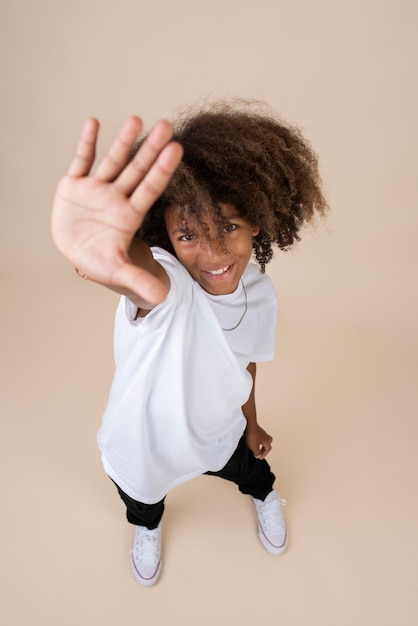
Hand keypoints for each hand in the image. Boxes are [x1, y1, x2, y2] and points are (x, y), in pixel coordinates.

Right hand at [51, 116, 182, 301]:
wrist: (77, 252)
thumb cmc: (101, 260)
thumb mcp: (118, 271)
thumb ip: (139, 279)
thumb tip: (162, 298)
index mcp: (129, 214)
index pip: (150, 188)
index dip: (162, 170)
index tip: (177, 149)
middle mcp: (116, 197)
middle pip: (136, 170)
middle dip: (150, 149)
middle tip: (167, 125)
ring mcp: (96, 189)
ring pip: (113, 162)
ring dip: (123, 141)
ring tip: (136, 119)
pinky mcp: (74, 185)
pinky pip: (81, 161)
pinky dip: (86, 143)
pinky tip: (93, 122)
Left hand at [245, 424, 272, 459]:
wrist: (248, 424)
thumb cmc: (252, 434)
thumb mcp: (254, 447)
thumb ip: (257, 453)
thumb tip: (258, 455)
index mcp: (267, 441)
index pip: (268, 449)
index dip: (264, 454)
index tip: (260, 457)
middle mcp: (265, 436)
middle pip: (268, 443)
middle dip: (265, 448)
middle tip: (261, 452)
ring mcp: (261, 432)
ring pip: (264, 439)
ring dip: (261, 444)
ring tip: (257, 446)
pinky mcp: (256, 429)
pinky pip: (259, 436)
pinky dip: (257, 439)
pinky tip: (252, 440)